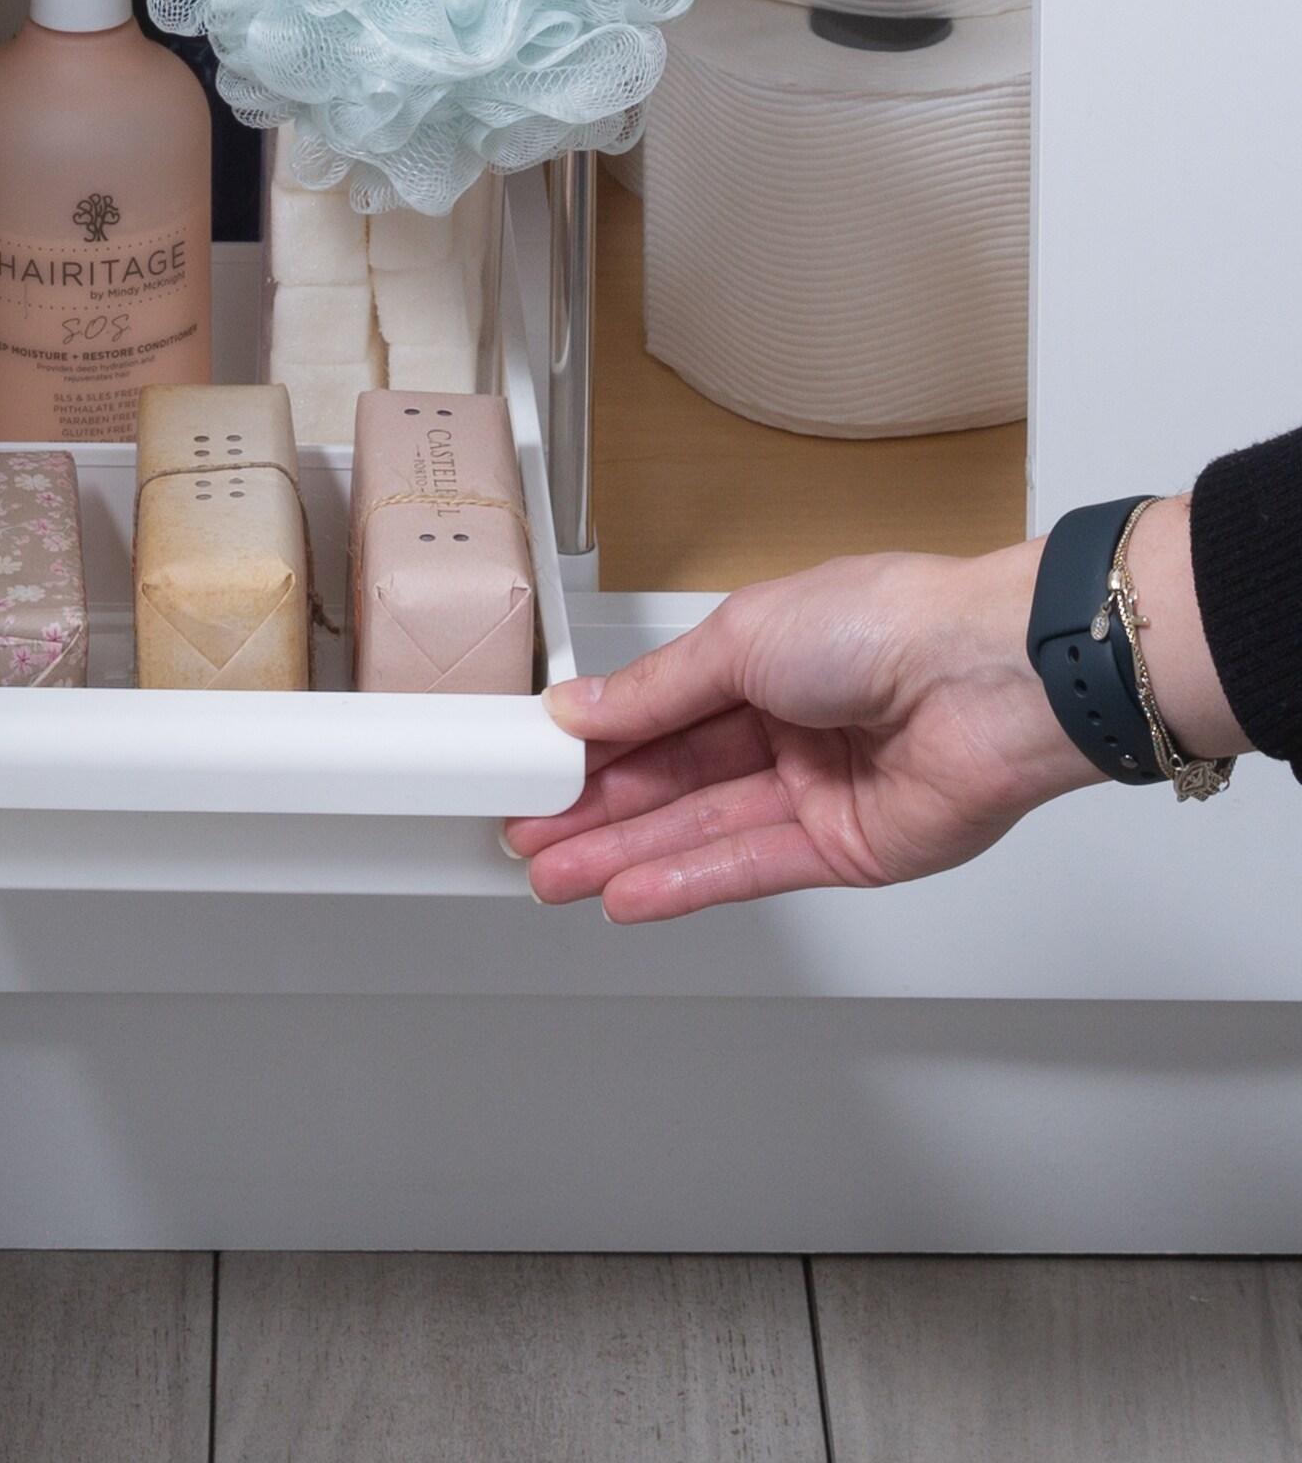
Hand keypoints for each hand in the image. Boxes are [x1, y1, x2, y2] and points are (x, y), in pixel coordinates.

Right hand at [504, 543, 1100, 921]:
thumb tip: (578, 710)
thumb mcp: (736, 639)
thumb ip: (653, 692)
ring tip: (554, 877)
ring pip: (699, 829)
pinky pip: (750, 868)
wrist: (989, 676)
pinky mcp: (846, 849)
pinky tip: (627, 894)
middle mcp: (785, 726)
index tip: (532, 768)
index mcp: (760, 659)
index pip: (655, 712)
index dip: (593, 744)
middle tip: (528, 836)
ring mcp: (814, 791)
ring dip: (624, 855)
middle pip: (670, 779)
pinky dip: (685, 883)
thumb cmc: (881, 622)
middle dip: (595, 811)